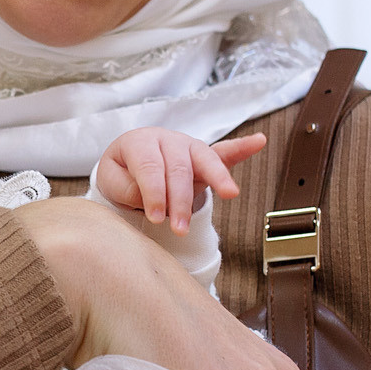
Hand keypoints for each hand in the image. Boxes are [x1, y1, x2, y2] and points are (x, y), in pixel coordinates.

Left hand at [96, 129, 263, 234]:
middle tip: (178, 229)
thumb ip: (126, 187)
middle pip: (179, 167)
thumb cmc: (121, 174)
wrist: (129, 165)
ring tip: (230, 194)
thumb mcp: (111, 180)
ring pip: (205, 159)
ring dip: (217, 180)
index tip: (156, 217)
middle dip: (180, 200)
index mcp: (140, 142)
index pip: (150, 167)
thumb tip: (149, 197)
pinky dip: (242, 147)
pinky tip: (258, 141)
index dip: (154, 193)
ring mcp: (188, 146)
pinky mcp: (203, 157)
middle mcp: (167, 140)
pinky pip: (225, 151)